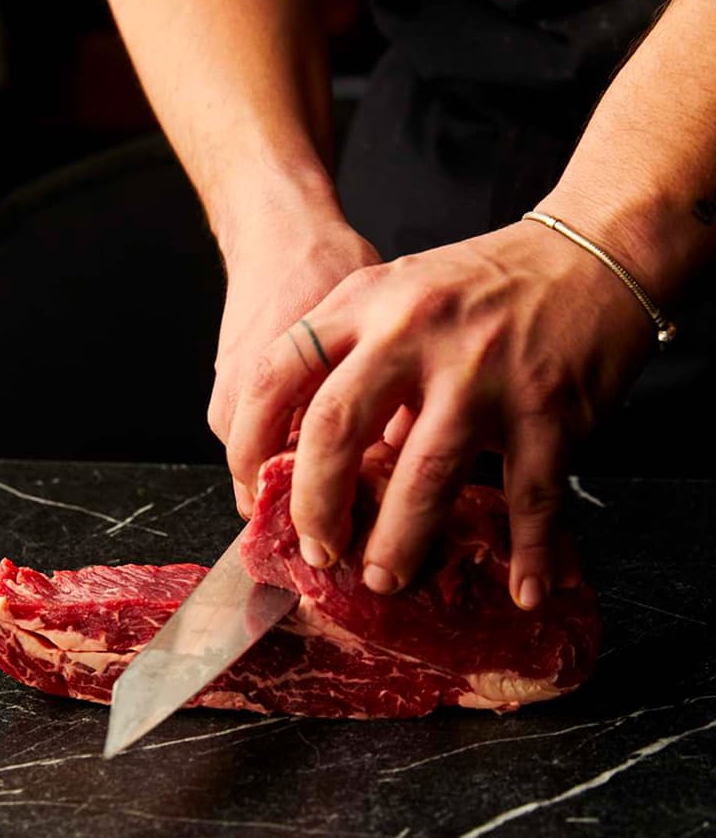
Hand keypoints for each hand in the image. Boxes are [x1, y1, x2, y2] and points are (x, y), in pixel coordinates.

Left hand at [226, 219, 653, 607]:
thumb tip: (314, 454)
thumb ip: (355, 354)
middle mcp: (414, 330)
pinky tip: (524, 586)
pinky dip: (529, 550)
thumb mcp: (402, 293)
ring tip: (385, 576)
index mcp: (367, 301)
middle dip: (317, 506)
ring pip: (425, 474)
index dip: (250, 443)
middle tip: (320, 551)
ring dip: (401, 541)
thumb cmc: (486, 283)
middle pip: (337, 429)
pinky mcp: (547, 403)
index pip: (279, 372)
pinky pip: (531, 494)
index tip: (253, 495)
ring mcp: (482, 368)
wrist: (588, 250)